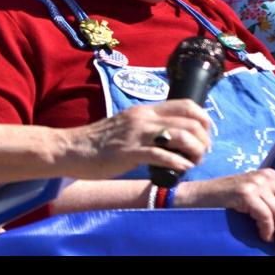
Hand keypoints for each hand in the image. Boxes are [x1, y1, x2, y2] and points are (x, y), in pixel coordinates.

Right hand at [62, 100, 211, 179]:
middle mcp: (144, 118)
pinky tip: (181, 169)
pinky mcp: (129, 152)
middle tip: (201, 154)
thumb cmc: (98, 143)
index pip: (186, 105)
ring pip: (181, 135)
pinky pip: (162, 155)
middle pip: (190, 121)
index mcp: (145, 111)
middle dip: (203, 139)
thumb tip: (172, 139)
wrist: (70, 148)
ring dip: (194, 151)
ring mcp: (136, 134)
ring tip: (193, 162)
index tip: (205, 136)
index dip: (204, 120)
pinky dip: (178, 163)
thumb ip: (148, 128)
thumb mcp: (127, 126)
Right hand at [176, 169, 274, 251]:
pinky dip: (268, 230)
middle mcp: (268, 177)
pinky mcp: (245, 194)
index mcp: (274, 177)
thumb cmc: (226, 202)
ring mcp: (256, 184)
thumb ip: (274, 203)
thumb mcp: (255, 198)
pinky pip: (266, 216)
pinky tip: (265, 238)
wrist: (197, 197)